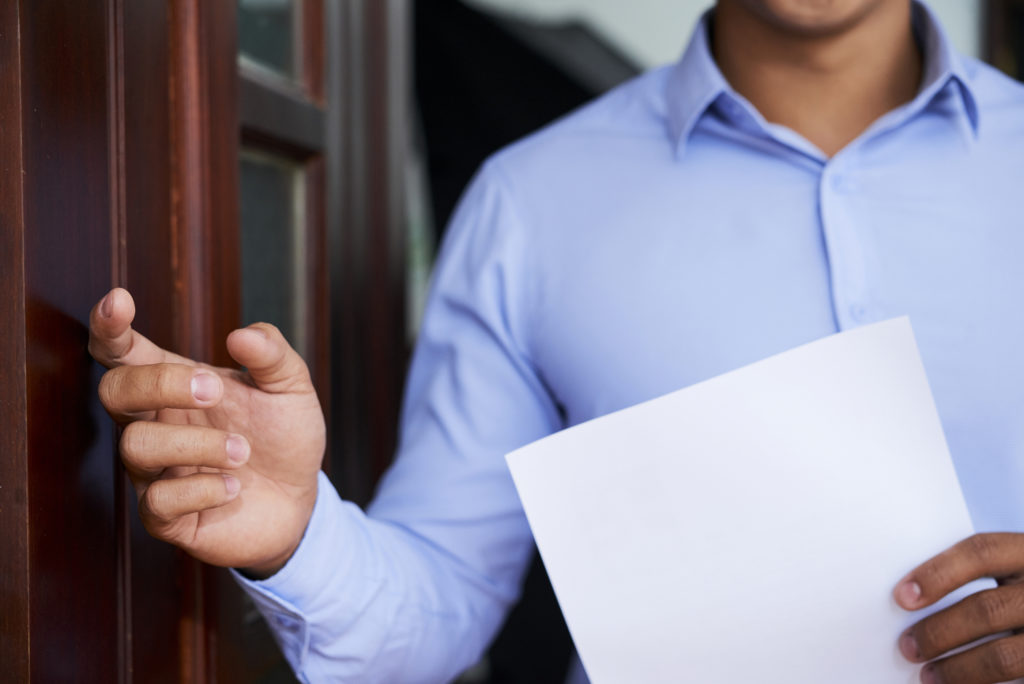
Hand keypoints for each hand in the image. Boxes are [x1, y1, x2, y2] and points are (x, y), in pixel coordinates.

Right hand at [89, 288, 325, 576]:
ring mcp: (155, 472)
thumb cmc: (283, 436)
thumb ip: (272, 355)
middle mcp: (155, 424)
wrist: (300, 497)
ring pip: (137, 447)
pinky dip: (204, 489)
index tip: (119, 301)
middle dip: (160, 385)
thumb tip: (241, 335)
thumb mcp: (291, 388)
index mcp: (175, 385)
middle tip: (215, 390)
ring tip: (243, 451)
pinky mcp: (166, 517)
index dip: (110, 327)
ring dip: (198, 444)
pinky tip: (234, 486)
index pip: (122, 352)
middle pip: (113, 391)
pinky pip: (159, 502)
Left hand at [895, 533, 1023, 683]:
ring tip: (929, 676)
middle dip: (939, 631)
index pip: (981, 553)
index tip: (902, 596)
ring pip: (1003, 656)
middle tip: (908, 646)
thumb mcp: (1008, 572)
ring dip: (958, 669)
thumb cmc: (1016, 592)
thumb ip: (973, 578)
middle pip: (986, 609)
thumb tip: (910, 599)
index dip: (938, 573)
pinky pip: (1016, 679)